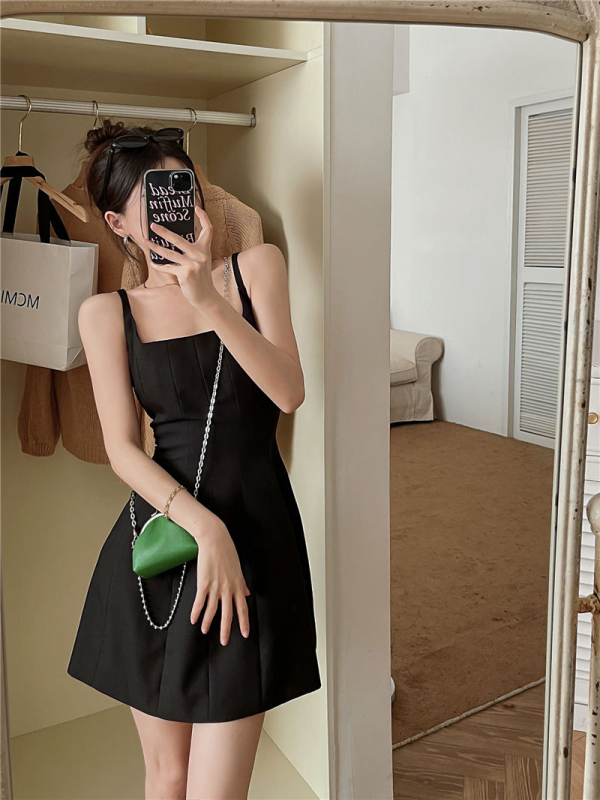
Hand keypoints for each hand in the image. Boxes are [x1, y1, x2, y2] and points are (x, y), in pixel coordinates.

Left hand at [143, 205, 221, 314]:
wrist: (206, 296)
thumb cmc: (201, 279)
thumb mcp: (201, 262)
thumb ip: (193, 252)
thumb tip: (176, 242)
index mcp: (205, 250)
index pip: (208, 230)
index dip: (203, 217)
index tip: (196, 208)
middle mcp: (200, 255)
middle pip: (179, 239)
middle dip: (164, 231)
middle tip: (153, 225)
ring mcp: (193, 264)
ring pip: (169, 253)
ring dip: (155, 247)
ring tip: (146, 241)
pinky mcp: (186, 273)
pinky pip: (169, 267)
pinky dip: (160, 266)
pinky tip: (154, 264)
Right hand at [190, 514, 251, 644]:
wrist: (215, 540)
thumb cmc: (227, 552)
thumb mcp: (238, 568)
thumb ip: (242, 583)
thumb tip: (247, 593)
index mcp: (238, 585)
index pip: (243, 608)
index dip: (244, 622)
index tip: (245, 634)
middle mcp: (228, 588)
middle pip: (228, 614)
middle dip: (226, 630)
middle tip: (224, 642)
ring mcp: (216, 587)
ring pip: (213, 610)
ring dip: (208, 622)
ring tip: (205, 631)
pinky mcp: (204, 583)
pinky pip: (200, 602)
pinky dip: (196, 612)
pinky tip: (193, 620)